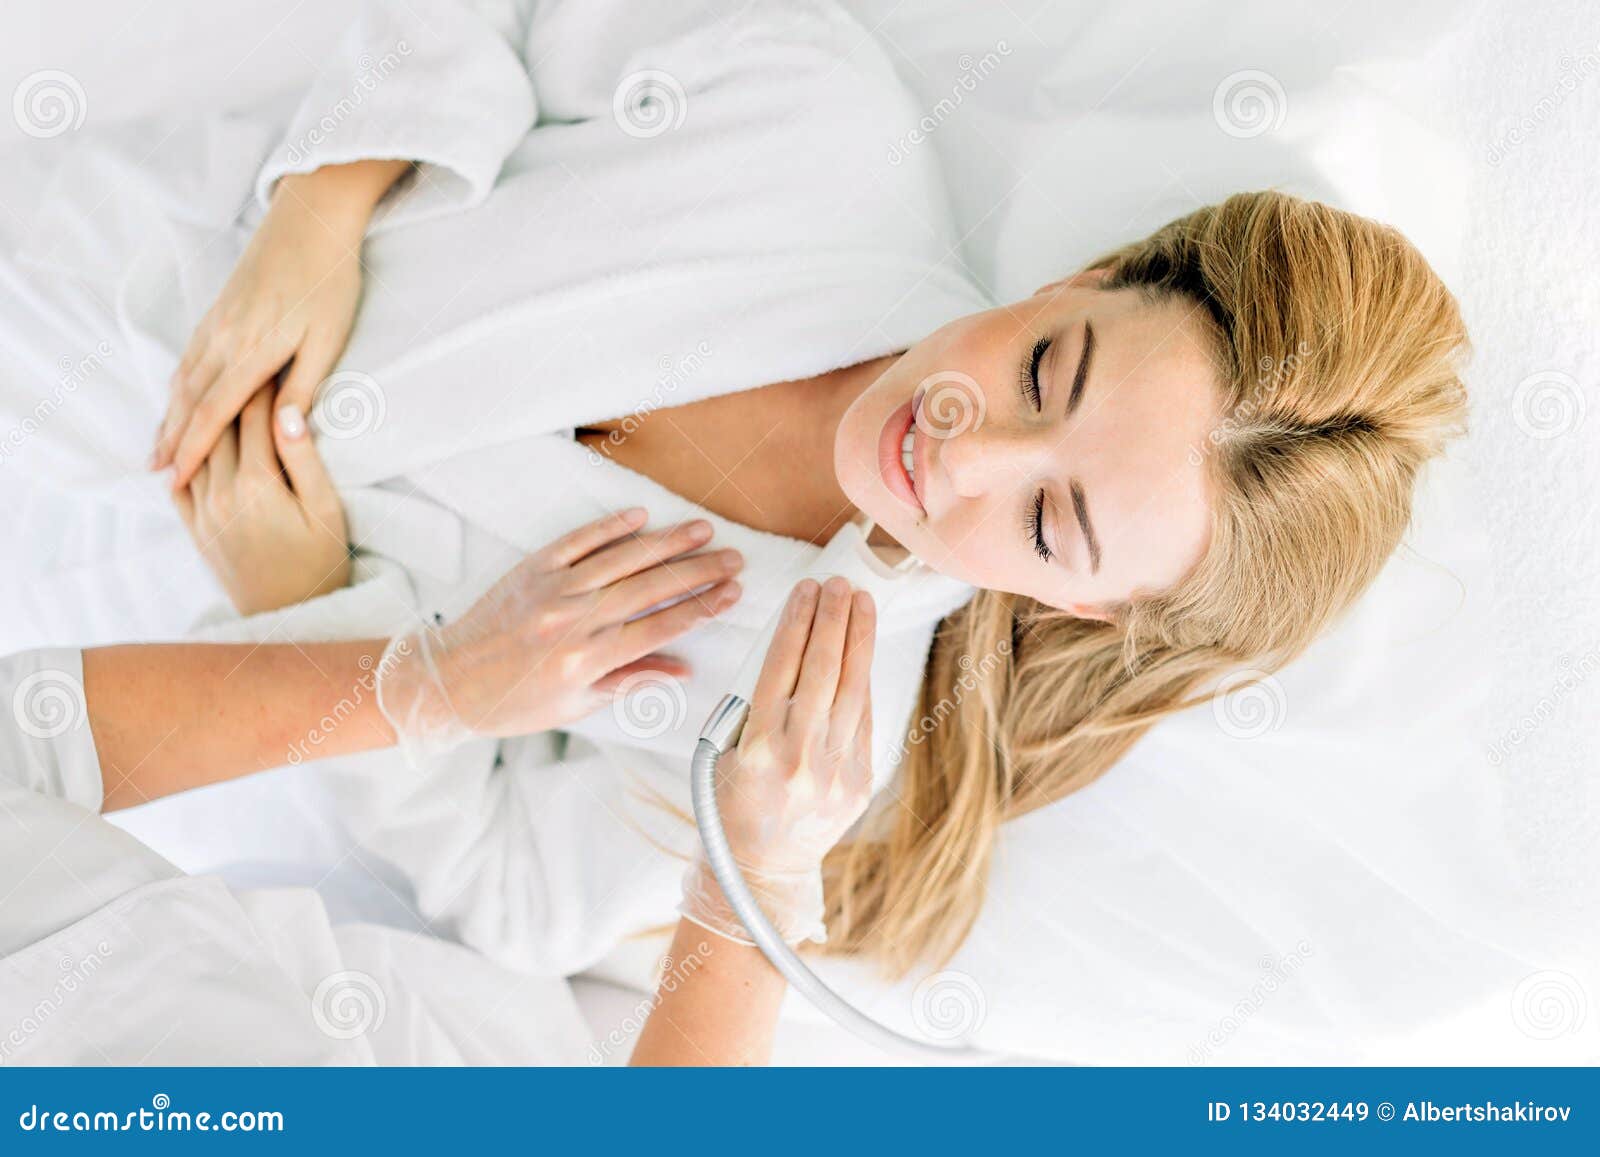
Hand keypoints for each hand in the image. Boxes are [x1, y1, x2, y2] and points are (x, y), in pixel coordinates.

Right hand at [152, 176, 364, 487]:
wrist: (312, 218)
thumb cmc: (331, 280)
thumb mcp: (329, 339)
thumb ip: (304, 386)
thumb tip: (284, 432)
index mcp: (253, 350)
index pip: (214, 412)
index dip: (193, 449)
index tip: (178, 479)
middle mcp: (224, 338)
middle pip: (189, 400)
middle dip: (173, 441)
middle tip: (160, 478)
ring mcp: (216, 322)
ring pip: (183, 378)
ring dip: (170, 415)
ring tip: (161, 448)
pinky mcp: (218, 310)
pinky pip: (189, 356)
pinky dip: (178, 386)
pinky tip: (177, 401)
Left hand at [174, 387, 350, 615]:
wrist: (293, 615)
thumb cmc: (322, 562)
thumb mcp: (327, 510)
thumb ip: (305, 460)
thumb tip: (288, 412)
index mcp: (259, 485)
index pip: (256, 418)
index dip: (265, 384)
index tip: (273, 360)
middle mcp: (222, 494)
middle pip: (221, 427)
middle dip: (234, 393)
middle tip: (245, 366)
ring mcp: (203, 512)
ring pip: (195, 449)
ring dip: (205, 420)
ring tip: (218, 394)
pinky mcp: (195, 528)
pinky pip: (178, 482)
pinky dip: (182, 456)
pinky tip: (190, 439)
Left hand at [375, 509, 745, 759]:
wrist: (449, 683)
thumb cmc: (514, 703)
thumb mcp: (576, 705)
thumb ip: (629, 680)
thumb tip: (682, 668)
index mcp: (588, 660)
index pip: (660, 626)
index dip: (702, 607)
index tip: (733, 593)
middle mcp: (574, 621)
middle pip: (651, 588)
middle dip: (699, 571)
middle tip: (734, 558)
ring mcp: (553, 590)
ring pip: (622, 558)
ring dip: (667, 542)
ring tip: (703, 530)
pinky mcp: (532, 569)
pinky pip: (578, 542)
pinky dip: (610, 527)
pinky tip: (641, 515)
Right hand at [680, 575, 876, 944]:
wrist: (760, 869)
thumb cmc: (732, 803)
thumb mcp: (724, 751)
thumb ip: (755, 704)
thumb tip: (791, 646)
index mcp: (757, 748)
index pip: (782, 667)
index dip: (797, 621)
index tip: (805, 589)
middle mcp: (800, 758)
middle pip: (823, 670)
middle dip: (833, 619)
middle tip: (838, 583)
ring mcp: (834, 772)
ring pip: (852, 688)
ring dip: (858, 639)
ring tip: (860, 602)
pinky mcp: (858, 782)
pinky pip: (863, 718)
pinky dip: (862, 679)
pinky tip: (862, 649)